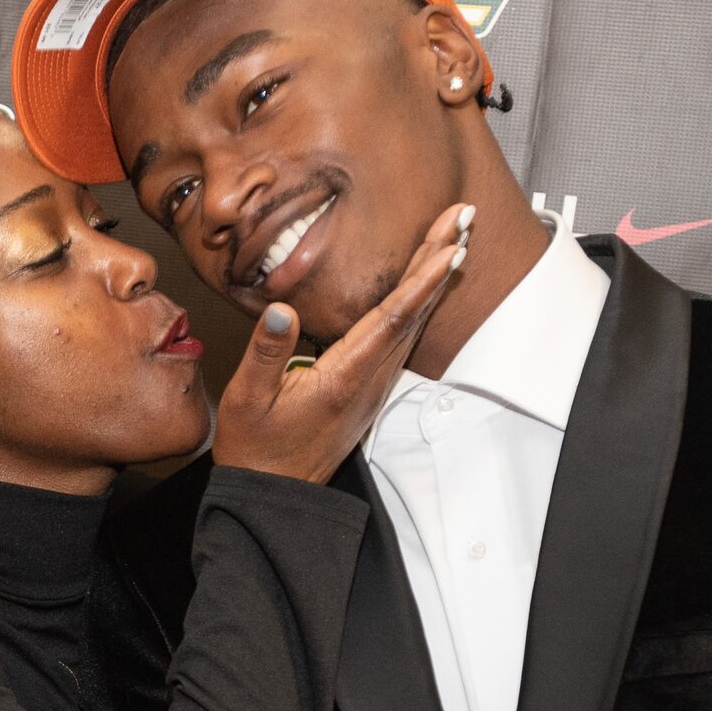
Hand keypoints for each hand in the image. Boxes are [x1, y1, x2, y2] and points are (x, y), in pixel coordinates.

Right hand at [211, 202, 467, 485]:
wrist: (274, 492)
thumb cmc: (258, 448)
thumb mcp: (248, 398)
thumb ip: (267, 353)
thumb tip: (283, 310)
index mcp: (343, 378)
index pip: (392, 318)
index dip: (421, 280)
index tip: (448, 246)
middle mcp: (369, 380)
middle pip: (414, 311)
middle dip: (439, 260)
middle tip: (463, 218)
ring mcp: (373, 384)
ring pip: (413, 322)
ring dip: (433, 277)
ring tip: (452, 237)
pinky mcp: (369, 386)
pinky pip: (402, 335)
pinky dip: (418, 301)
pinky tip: (425, 283)